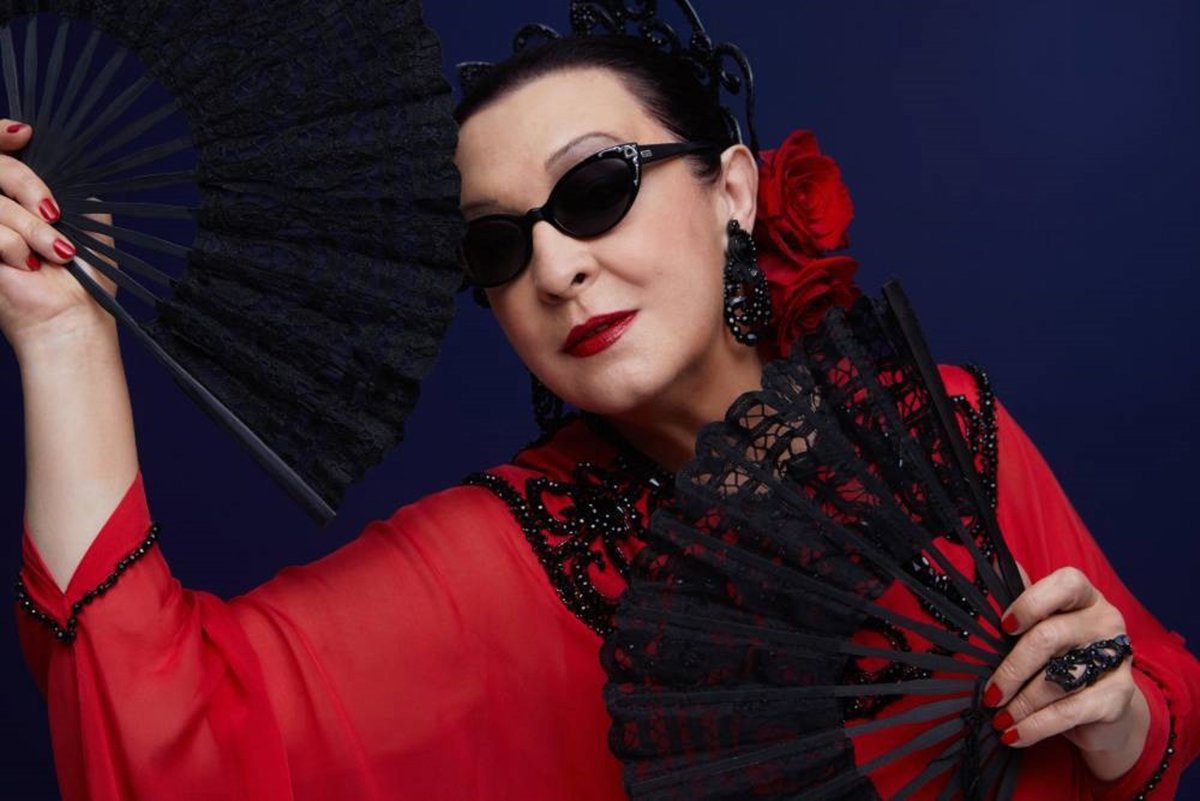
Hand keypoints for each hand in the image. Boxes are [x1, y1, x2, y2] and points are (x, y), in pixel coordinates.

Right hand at [0, 119, 117, 355]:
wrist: (70, 317)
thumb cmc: (81, 277)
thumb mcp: (87, 222)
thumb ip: (73, 187)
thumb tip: (66, 157)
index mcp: (16, 196)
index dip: (1, 134)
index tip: (24, 134)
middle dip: (29, 185)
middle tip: (54, 213)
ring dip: (32, 228)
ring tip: (55, 253)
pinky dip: (13, 246)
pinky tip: (27, 267)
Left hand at [984, 564, 1149, 780]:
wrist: (1103, 708)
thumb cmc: (1062, 655)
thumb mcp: (1042, 623)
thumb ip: (1022, 595)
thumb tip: (993, 560)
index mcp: (1084, 596)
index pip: (1065, 584)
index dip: (1031, 602)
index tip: (1004, 626)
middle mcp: (1106, 621)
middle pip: (1050, 637)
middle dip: (1012, 668)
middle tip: (989, 693)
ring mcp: (1117, 659)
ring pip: (1057, 679)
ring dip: (1020, 703)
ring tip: (997, 717)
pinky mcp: (1119, 696)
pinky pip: (1069, 711)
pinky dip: (1036, 726)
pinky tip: (1013, 734)